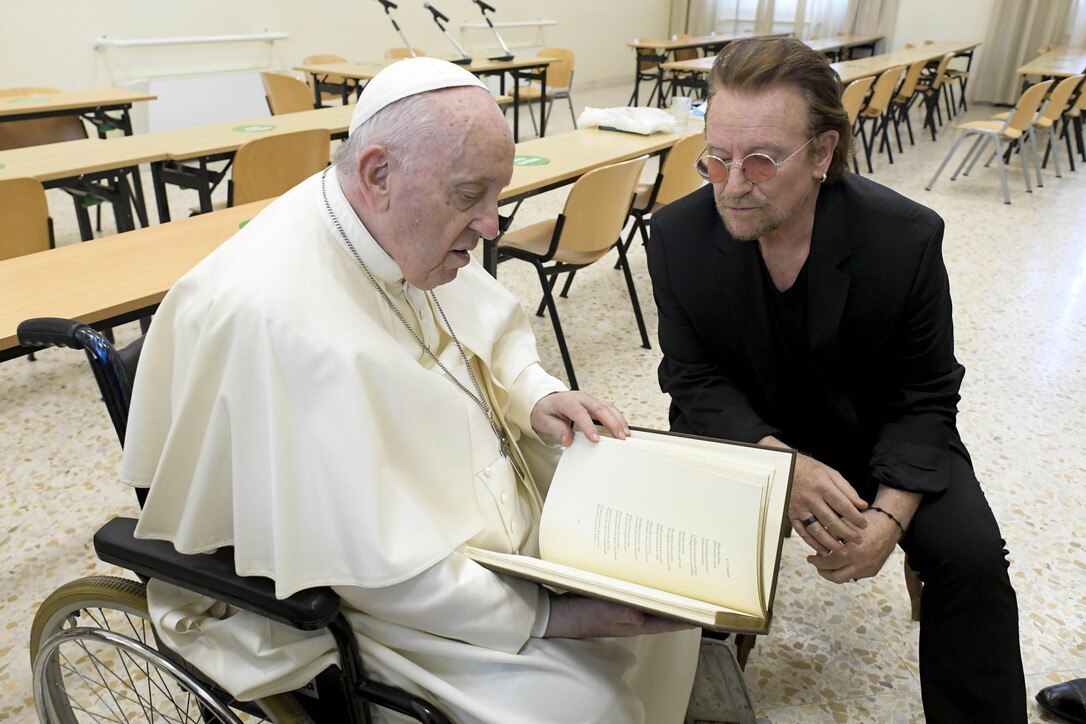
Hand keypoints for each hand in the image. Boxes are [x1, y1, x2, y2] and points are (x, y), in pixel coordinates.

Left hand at [530, 391, 629, 446]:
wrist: (545, 400)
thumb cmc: (545, 410)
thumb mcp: (543, 420)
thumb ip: (556, 429)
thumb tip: (568, 439)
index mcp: (567, 401)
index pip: (580, 413)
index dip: (589, 426)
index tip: (595, 439)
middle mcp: (581, 398)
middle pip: (599, 408)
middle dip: (612, 423)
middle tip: (619, 437)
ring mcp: (589, 400)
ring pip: (608, 407)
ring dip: (618, 420)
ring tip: (625, 434)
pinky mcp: (594, 404)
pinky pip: (609, 409)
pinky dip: (617, 418)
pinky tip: (623, 427)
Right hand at [543, 594, 694, 637]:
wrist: (553, 616)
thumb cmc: (576, 617)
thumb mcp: (597, 613)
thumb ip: (619, 612)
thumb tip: (640, 616)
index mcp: (633, 624)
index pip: (667, 622)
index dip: (687, 618)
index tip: (708, 613)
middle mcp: (632, 619)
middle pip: (663, 612)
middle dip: (680, 603)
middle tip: (698, 589)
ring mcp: (623, 611)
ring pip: (651, 603)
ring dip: (664, 595)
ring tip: (680, 581)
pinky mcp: (613, 601)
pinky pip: (637, 594)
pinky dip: (646, 587)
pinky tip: (648, 576)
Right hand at [783, 450, 868, 554]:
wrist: (783, 467)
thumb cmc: (810, 469)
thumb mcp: (830, 473)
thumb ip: (847, 489)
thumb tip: (862, 505)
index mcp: (822, 486)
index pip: (843, 506)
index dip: (855, 517)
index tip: (864, 525)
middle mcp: (810, 498)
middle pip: (831, 521)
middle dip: (847, 533)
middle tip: (859, 541)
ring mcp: (799, 508)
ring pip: (817, 530)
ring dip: (831, 543)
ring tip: (843, 552)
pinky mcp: (791, 515)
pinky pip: (803, 532)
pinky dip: (813, 543)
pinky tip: (824, 551)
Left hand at [806, 510, 899, 582]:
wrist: (889, 524)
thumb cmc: (865, 521)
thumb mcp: (845, 524)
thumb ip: (830, 535)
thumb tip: (817, 544)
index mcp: (854, 552)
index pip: (828, 563)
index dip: (817, 562)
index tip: (810, 558)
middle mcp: (862, 564)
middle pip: (836, 577)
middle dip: (823, 571)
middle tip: (816, 563)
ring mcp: (869, 569)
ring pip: (845, 578)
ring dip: (834, 572)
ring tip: (827, 561)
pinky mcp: (873, 571)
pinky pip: (855, 575)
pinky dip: (845, 570)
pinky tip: (840, 560)